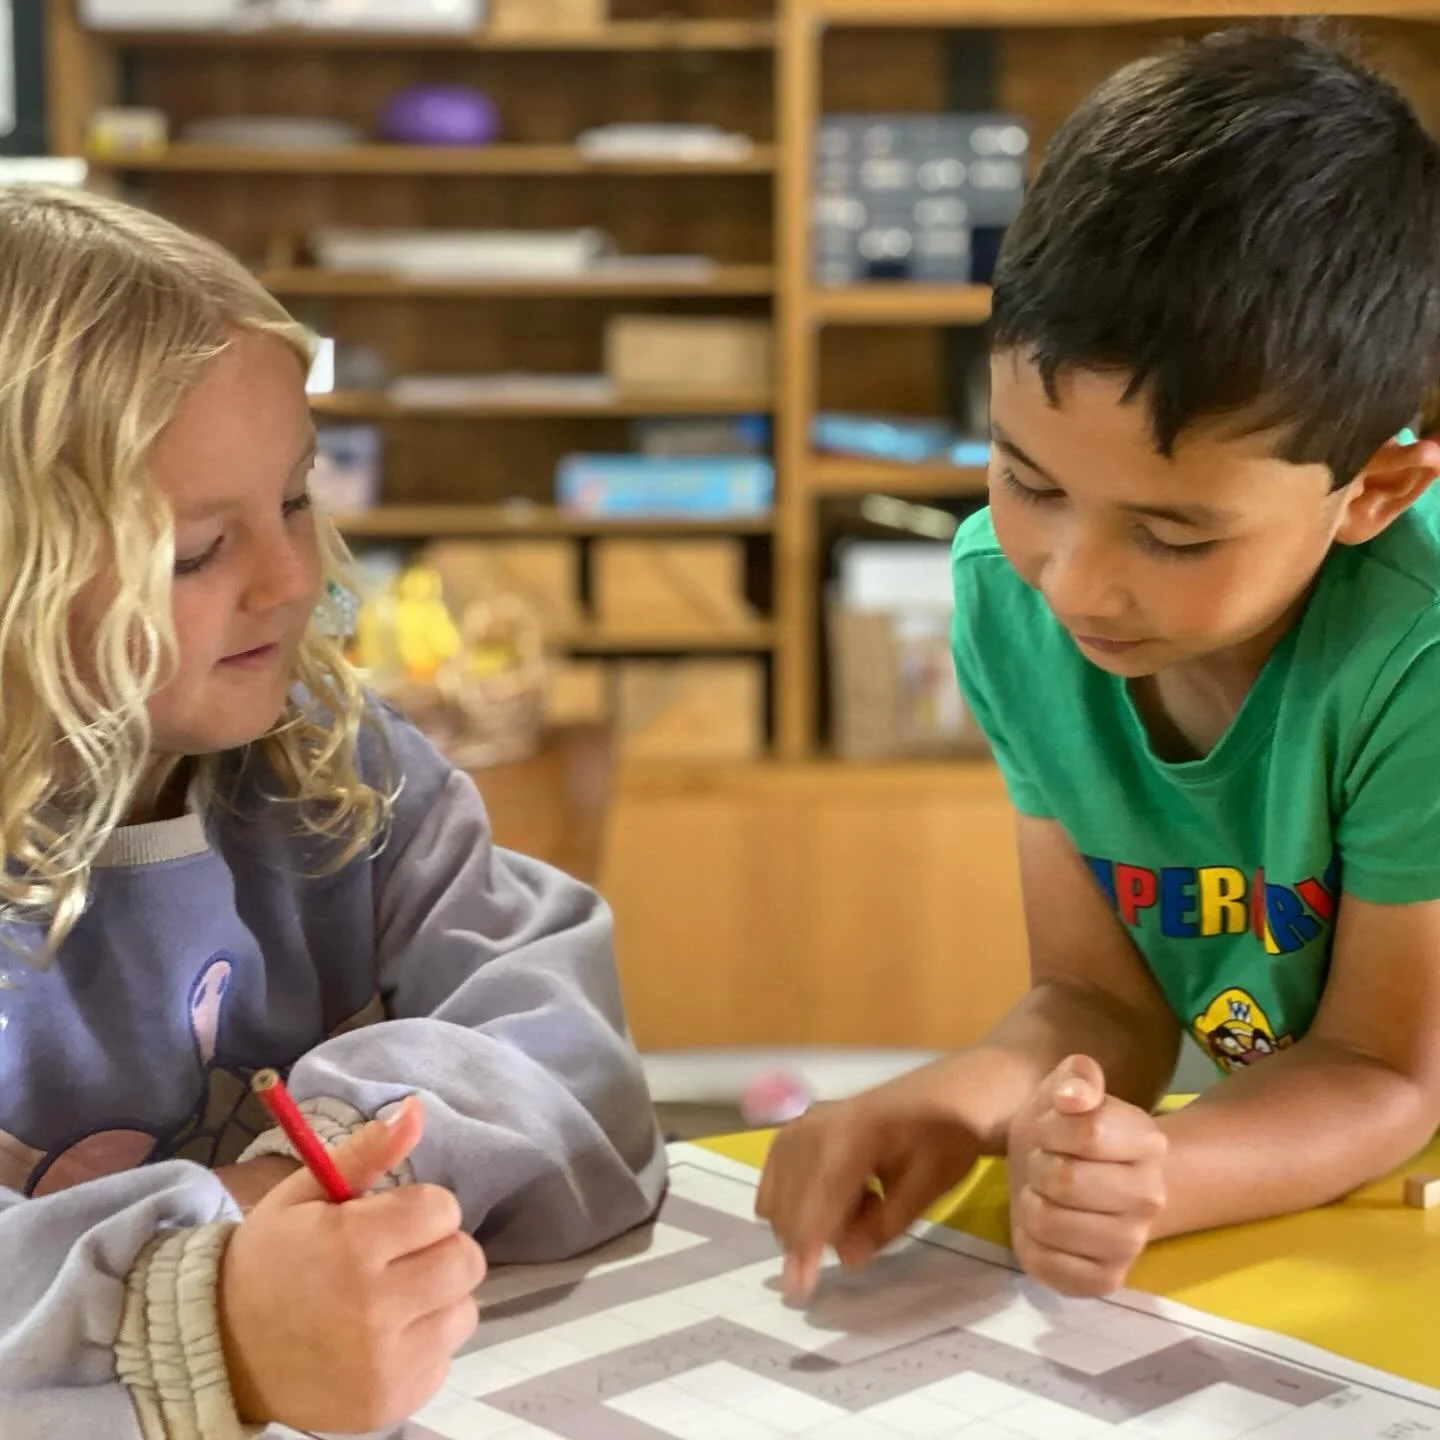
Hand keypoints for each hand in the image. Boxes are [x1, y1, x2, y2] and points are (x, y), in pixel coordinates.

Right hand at [218, 1098, 486, 1431]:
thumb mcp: (306, 1195)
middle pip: (465, 1260)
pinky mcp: (391, 1402)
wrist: (221, 1351)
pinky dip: (423, 1345)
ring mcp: (384, 1364)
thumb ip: (367, 1151)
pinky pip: (445, 1357)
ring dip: (436, 1299)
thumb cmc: (271, 1261)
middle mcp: (374, 1308)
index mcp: (352, 1246)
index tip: (388, 1223)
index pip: (442, 1208)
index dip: (420, 1210)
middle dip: (438, 1250)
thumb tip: (416, 1108)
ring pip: (464, 1309)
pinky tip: (382, 1340)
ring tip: (389, 1300)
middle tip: (397, 1260)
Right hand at [756, 1079, 981, 1303]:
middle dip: (815, 1238)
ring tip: (861, 1203)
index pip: (817, 1202)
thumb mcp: (929, 1186)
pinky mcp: (796, 1129)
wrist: (946, 1093)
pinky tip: (834, 1197)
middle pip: (790, 1203)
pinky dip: (794, 1204)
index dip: (806, 1249)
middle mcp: (815, 1126)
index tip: (799, 1289)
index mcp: (853, 1136)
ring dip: (808, 1221)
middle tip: (867, 1231)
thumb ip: (886, 1225)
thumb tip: (846, 1261)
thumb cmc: (945, 1139)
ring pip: (778, 1196)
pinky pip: (774, 1180)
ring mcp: (801, 1124)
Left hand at [1007, 1055, 1165, 1296]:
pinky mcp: (1106, 1280)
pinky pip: (1047, 1264)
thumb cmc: (1064, 1128)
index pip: (1088, 1132)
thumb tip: (1073, 1096)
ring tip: (1044, 1195)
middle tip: (1044, 1164)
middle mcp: (1152, 1196)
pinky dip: (1031, 1243)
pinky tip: (1044, 1229)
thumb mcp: (1064, 1088)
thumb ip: (1076, 1076)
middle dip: (1039, 1166)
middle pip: (1065, 1180)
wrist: (1075, 1180)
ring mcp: (1132, 1243)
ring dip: (1031, 1204)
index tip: (1049, 1128)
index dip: (1051, 1127)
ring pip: (1048, 1222)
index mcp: (1149, 1142)